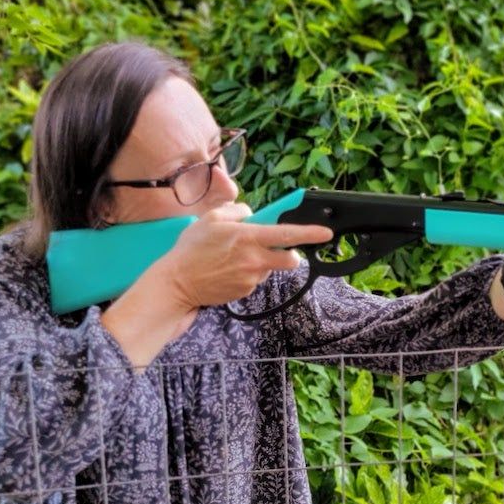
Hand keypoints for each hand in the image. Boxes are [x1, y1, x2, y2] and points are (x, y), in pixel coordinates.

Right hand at [160, 202, 333, 309]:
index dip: (310, 233)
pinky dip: (248, 274)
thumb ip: (237, 211)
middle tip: (272, 249)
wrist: (178, 282)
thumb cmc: (192, 249)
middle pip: (290, 259)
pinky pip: (255, 279)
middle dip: (289, 254)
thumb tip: (252, 215)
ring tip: (234, 259)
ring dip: (262, 263)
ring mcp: (251, 278)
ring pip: (270, 268)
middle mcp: (255, 259)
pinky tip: (228, 271)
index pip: (288, 234)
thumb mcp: (211, 218)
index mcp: (248, 237)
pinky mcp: (245, 291)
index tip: (326, 233)